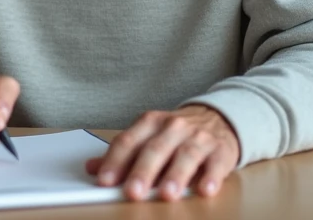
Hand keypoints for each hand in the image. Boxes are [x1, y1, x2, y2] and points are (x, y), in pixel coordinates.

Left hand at [85, 106, 240, 201]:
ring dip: (175, 176)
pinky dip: (210, 177)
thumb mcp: (148, 136)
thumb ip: (123, 153)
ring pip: (185, 155)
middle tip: (132, 191)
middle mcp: (174, 127)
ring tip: (166, 194)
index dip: (115, 161)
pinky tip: (204, 190)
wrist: (218, 118)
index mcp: (151, 123)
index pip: (129, 141)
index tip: (104, 180)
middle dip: (142, 171)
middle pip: (155, 149)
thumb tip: (92, 167)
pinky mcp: (220, 151)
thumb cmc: (176, 133)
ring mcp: (198, 138)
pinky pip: (215, 164)